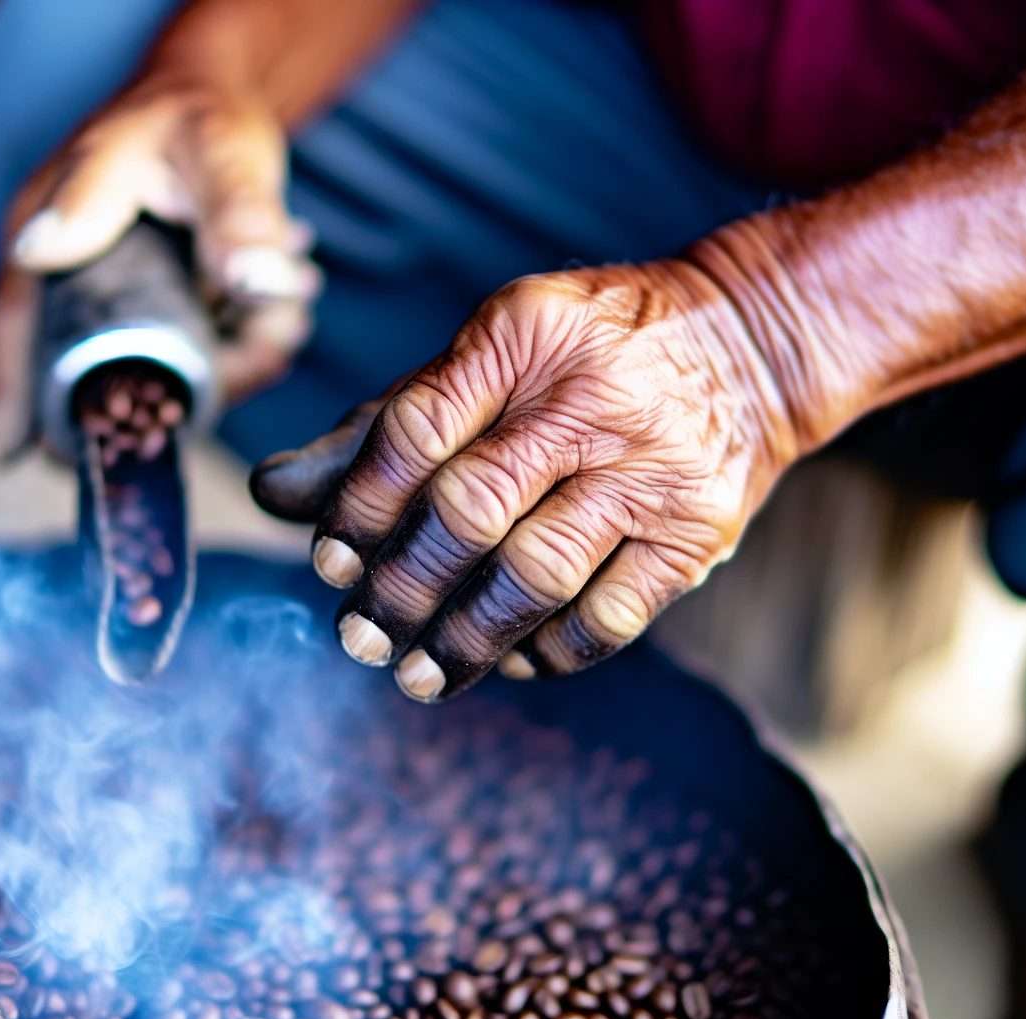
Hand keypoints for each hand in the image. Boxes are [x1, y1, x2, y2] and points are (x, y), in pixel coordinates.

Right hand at [0, 72, 319, 459]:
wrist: (224, 98)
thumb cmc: (201, 112)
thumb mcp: (216, 151)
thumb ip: (237, 211)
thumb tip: (251, 279)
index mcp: (51, 230)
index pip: (15, 325)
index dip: (6, 397)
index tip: (3, 457)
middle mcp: (74, 273)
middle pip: (101, 369)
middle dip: (182, 386)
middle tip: (247, 368)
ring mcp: (120, 299)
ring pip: (167, 370)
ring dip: (239, 356)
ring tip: (285, 311)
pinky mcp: (165, 311)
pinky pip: (202, 355)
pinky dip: (252, 341)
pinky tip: (287, 304)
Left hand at [252, 263, 816, 701]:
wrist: (752, 343)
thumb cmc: (585, 354)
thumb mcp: (488, 353)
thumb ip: (383, 424)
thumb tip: (273, 493)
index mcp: (520, 336)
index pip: (416, 429)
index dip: (360, 507)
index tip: (328, 565)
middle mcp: (589, 398)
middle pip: (470, 510)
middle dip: (401, 590)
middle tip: (360, 638)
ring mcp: (650, 469)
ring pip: (535, 574)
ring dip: (464, 640)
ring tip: (419, 675)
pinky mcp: (696, 533)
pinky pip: (608, 617)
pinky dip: (547, 651)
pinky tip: (509, 662)